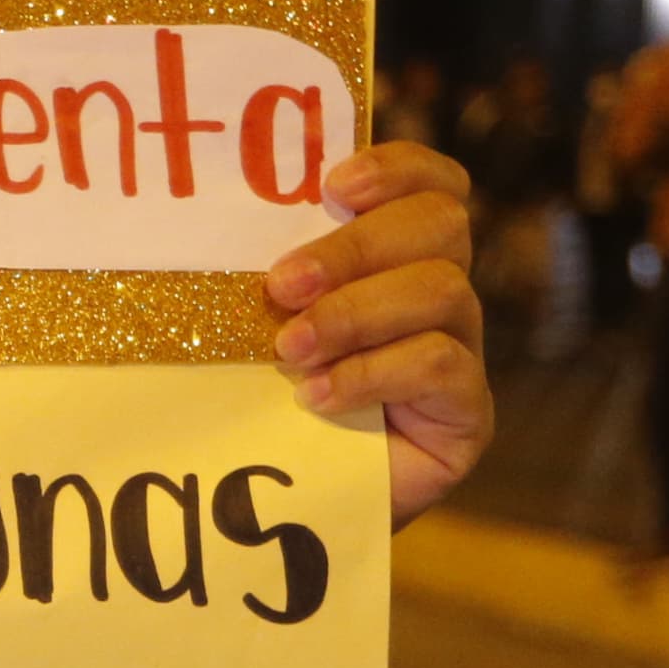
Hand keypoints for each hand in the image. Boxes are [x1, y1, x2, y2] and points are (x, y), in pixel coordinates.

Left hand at [266, 141, 492, 529]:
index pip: (433, 183)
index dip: (398, 168)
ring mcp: (461, 352)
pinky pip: (442, 364)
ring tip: (289, 351)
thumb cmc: (260, 398)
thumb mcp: (252, 324)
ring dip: (355, 313)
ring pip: (442, 290)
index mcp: (396, 255)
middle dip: (354, 247)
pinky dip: (372, 372)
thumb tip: (201, 214)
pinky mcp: (467, 414)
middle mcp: (439, 294)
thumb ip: (258, 272)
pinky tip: (318, 396)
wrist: (282, 499)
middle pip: (439, 225)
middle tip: (280, 286)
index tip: (335, 183)